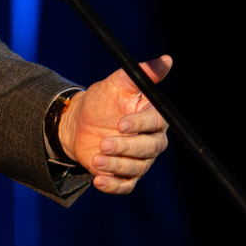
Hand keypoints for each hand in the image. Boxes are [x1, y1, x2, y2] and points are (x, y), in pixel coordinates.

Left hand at [57, 55, 171, 195]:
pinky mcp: (125, 175)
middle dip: (126, 147)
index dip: (140, 124)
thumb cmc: (102, 101)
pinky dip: (112, 186)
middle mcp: (151, 140)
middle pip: (148, 148)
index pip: (154, 122)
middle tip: (104, 143)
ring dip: (115, 165)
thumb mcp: (117, 83)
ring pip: (135, 168)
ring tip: (96, 158)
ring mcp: (139, 160)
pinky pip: (124, 185)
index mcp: (153, 117)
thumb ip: (140, 74)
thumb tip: (166, 60)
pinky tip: (98, 181)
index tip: (121, 123)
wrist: (79, 122)